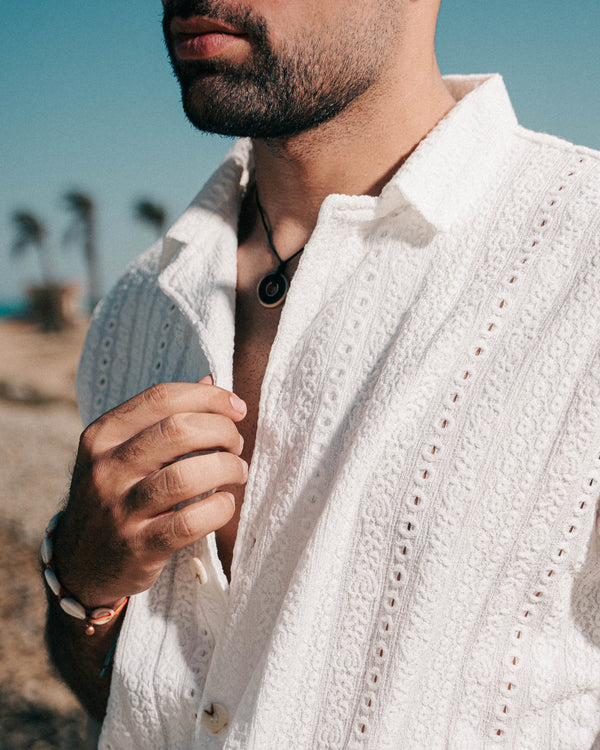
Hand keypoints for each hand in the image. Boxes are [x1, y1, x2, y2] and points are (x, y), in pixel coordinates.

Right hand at [53, 378, 246, 606]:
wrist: (81, 562)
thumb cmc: (117, 494)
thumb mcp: (124, 450)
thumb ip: (164, 417)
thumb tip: (210, 381)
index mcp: (103, 434)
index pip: (162, 397)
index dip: (209, 397)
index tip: (237, 408)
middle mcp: (106, 468)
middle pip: (178, 430)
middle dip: (222, 431)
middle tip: (236, 444)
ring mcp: (120, 509)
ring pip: (186, 476)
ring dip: (226, 468)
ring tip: (237, 471)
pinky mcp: (139, 547)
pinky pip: (190, 521)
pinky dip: (219, 508)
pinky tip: (225, 503)